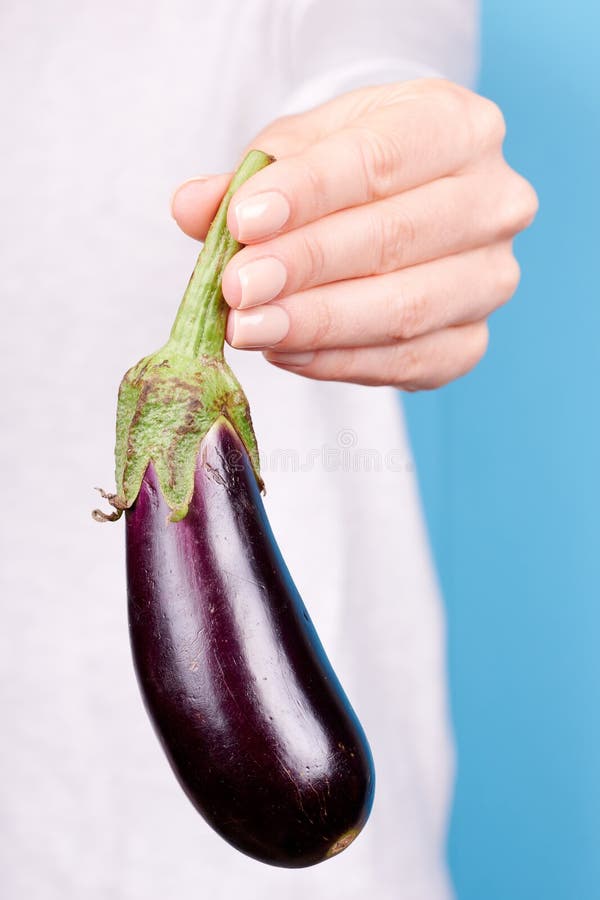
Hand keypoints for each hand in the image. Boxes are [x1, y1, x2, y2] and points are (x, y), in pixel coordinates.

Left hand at [171, 79, 537, 389]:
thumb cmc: (355, 169)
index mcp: (458, 127)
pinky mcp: (471, 341)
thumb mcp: (304, 149)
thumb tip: (192, 207)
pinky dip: (337, 363)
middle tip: (236, 290)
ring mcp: (489, 278)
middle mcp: (493, 201)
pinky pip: (405, 363)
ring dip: (315, 325)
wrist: (408, 204)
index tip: (243, 223)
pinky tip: (283, 352)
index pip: (380, 159)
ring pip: (404, 309)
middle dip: (304, 267)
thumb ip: (252, 177)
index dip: (308, 194)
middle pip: (393, 238)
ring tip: (248, 328)